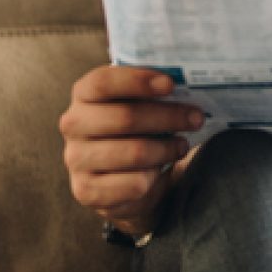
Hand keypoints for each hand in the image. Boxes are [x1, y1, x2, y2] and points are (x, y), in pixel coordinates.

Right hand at [58, 65, 202, 237]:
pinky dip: (155, 177)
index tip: (170, 84)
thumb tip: (190, 83)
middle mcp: (74, 125)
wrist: (120, 174)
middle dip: (169, 117)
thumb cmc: (137, 127)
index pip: (102, 82)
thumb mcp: (141, 101)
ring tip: (182, 145)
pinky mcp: (86, 191)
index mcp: (84, 94)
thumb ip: (154, 89)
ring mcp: (76, 159)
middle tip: (197, 118)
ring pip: (135, 152)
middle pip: (125, 117)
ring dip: (167, 149)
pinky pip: (134, 184)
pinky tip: (159, 169)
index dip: (137, 81)